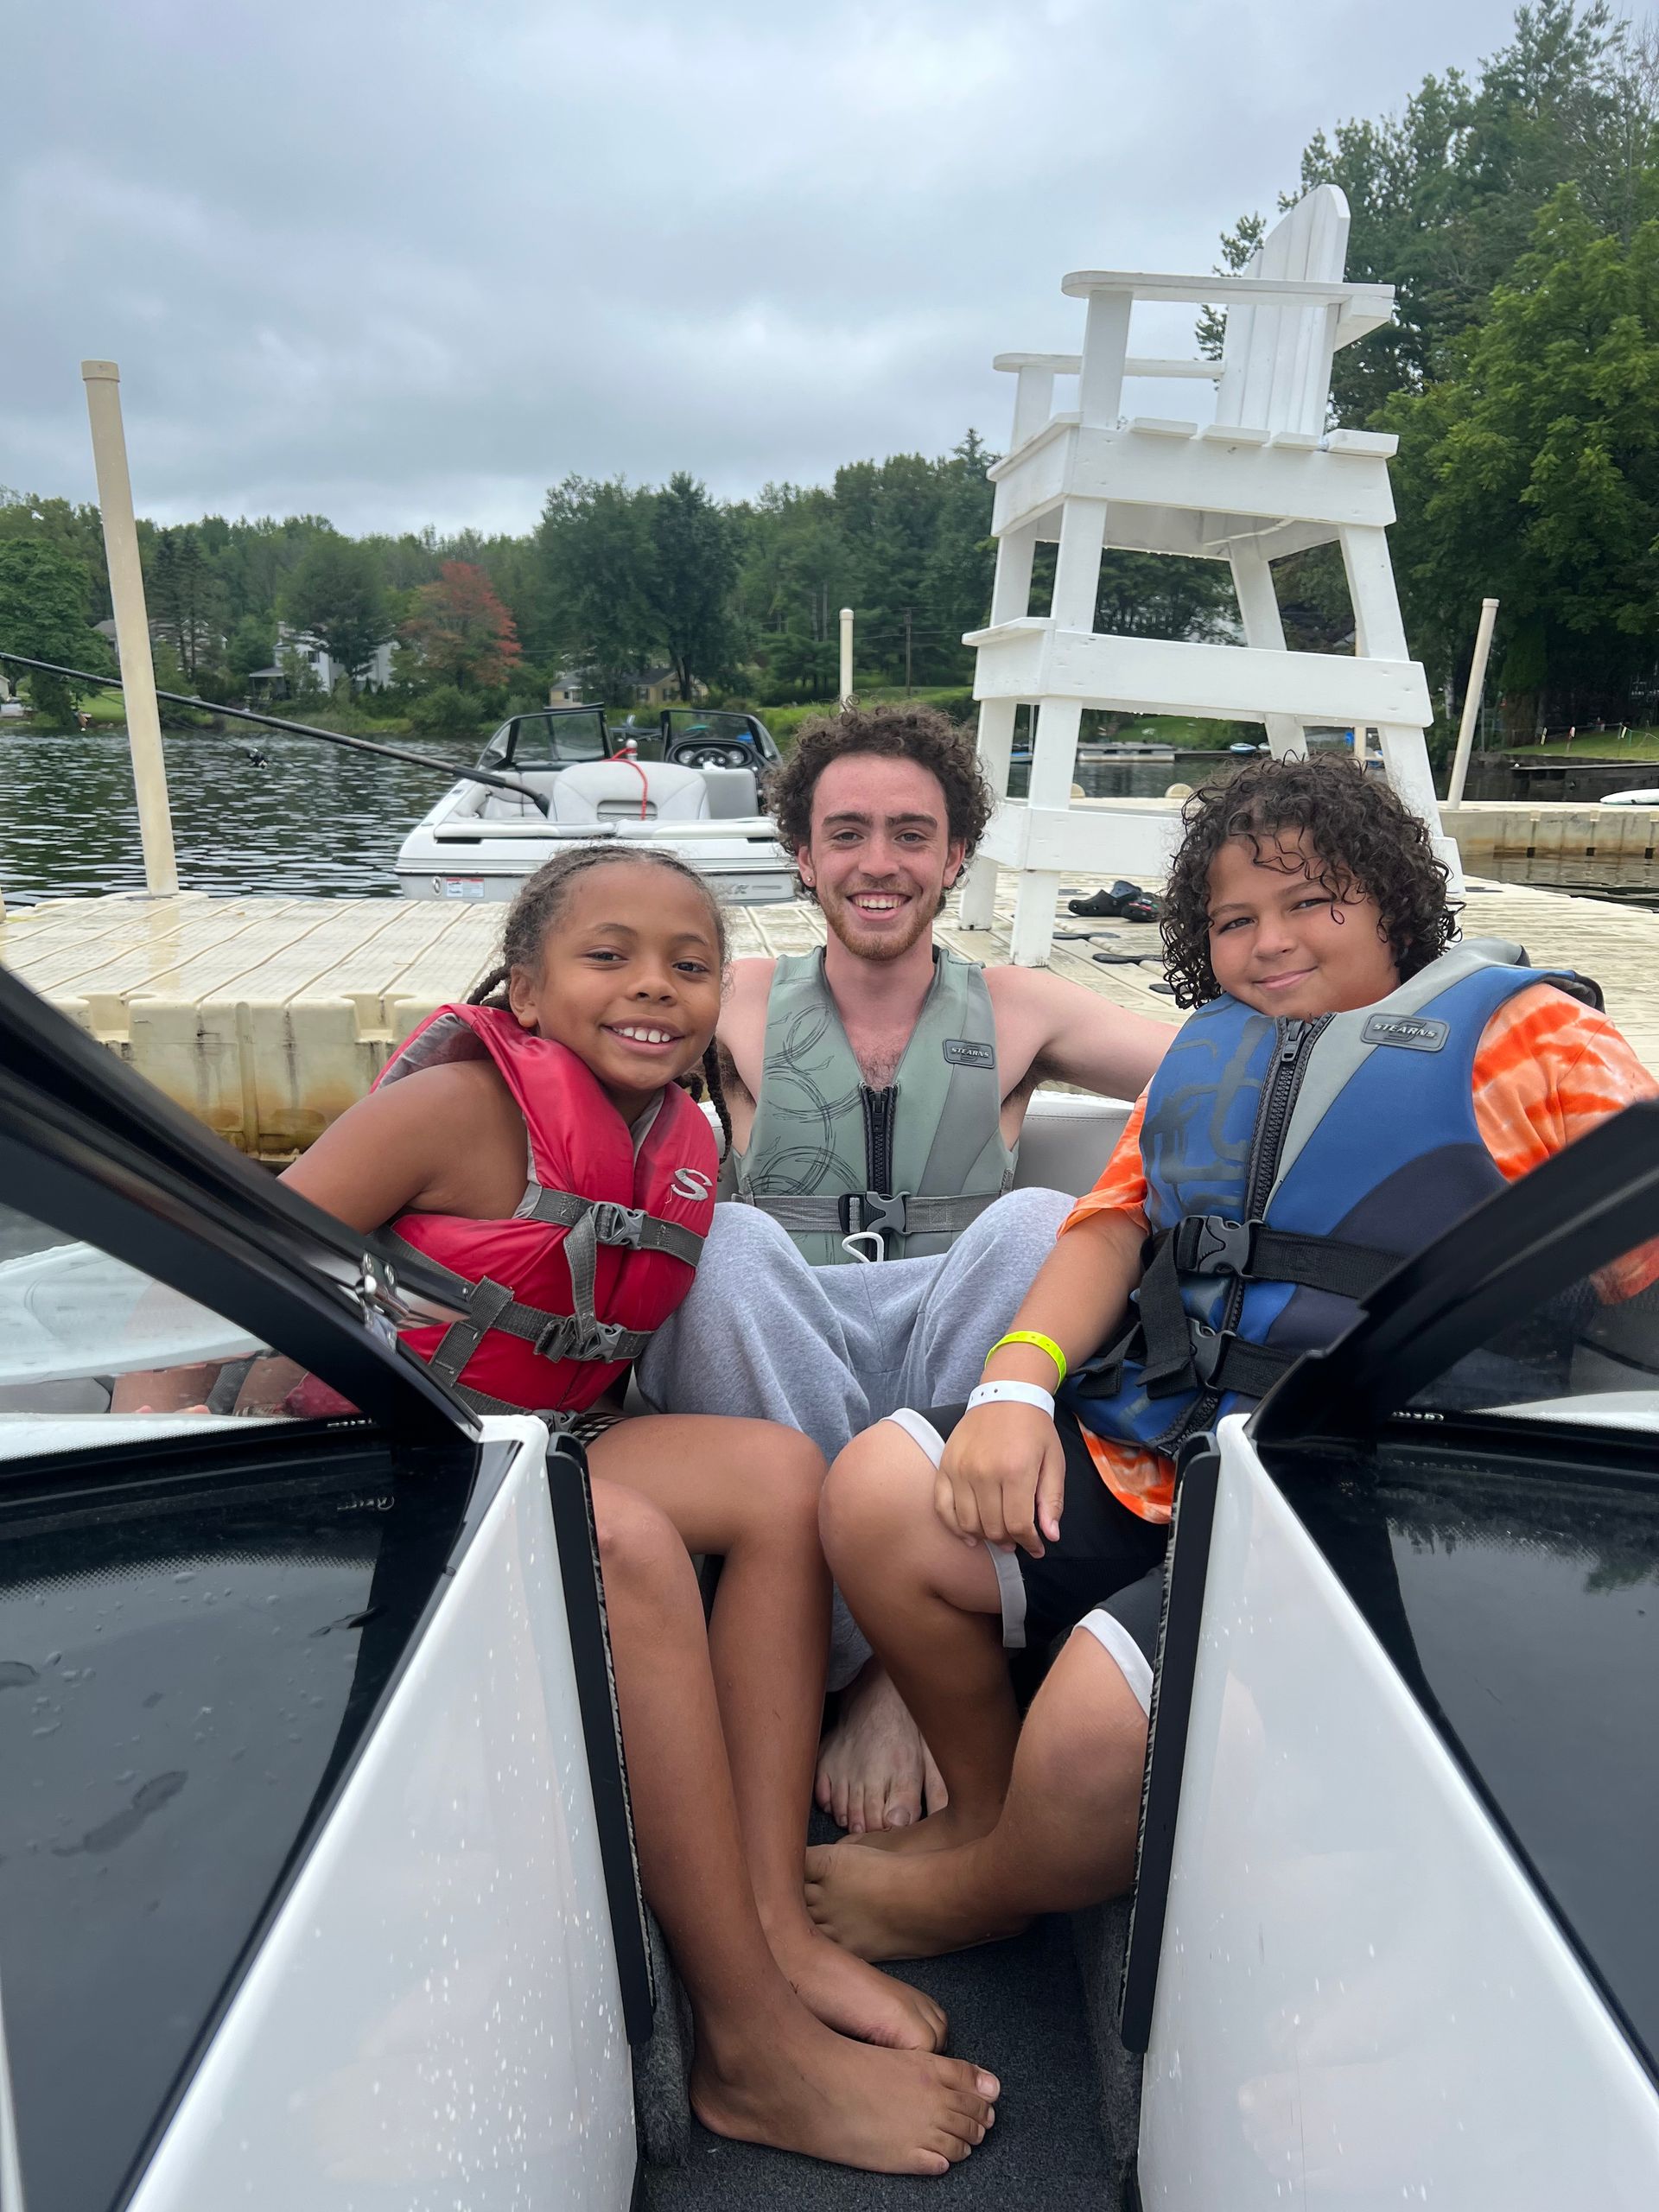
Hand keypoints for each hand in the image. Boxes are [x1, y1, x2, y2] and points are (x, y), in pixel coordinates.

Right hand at [935, 1402, 1065, 1558]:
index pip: (1019, 1524)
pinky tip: (969, 1535)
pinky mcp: (945, 1466)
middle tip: (1018, 1541)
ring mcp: (960, 1470)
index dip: (1029, 1543)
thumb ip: (1052, 1500)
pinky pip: (943, 1507)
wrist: (1005, 1395)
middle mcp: (984, 1472)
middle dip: (1009, 1541)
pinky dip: (955, 1526)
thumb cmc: (1034, 1430)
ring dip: (984, 1537)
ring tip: (997, 1535)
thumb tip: (1050, 1536)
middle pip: (993, 1527)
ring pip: (968, 1523)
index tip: (1037, 1548)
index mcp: (1016, 1470)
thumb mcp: (1054, 1461)